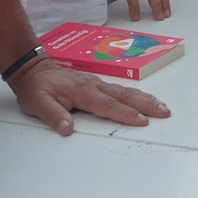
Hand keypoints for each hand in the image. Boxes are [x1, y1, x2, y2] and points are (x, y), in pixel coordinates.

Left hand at [6, 57, 170, 135]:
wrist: (33, 68)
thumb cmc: (36, 87)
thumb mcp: (38, 102)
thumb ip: (53, 115)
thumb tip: (67, 128)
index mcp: (82, 91)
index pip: (108, 105)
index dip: (125, 114)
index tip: (142, 121)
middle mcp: (94, 86)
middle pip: (124, 96)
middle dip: (145, 104)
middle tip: (164, 111)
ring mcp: (97, 83)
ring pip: (125, 91)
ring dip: (145, 99)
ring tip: (161, 106)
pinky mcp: (97, 84)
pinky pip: (120, 89)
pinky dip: (136, 95)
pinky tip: (143, 99)